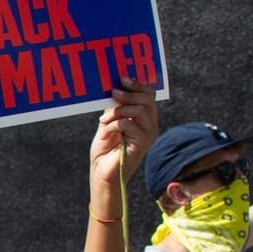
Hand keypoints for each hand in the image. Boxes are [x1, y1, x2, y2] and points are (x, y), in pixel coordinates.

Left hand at [89, 80, 159, 199]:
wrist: (101, 173)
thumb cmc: (104, 150)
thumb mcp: (107, 124)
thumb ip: (114, 109)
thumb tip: (113, 89)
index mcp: (144, 119)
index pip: (149, 95)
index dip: (137, 85)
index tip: (122, 79)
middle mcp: (151, 125)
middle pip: (148, 99)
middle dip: (129, 93)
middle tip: (113, 93)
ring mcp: (149, 134)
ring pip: (139, 110)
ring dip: (118, 112)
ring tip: (103, 120)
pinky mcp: (143, 143)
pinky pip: (128, 124)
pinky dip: (113, 125)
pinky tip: (104, 133)